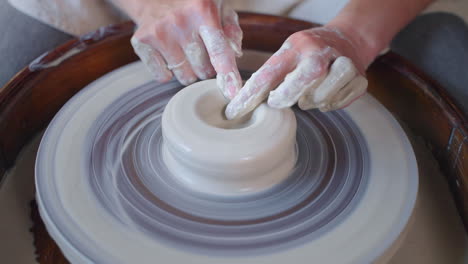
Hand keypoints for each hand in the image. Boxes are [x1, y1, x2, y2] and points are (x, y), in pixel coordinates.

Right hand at [130, 0, 242, 96]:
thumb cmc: (192, 8)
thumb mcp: (218, 9)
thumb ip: (231, 30)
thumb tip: (235, 54)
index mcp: (202, 9)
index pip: (218, 49)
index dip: (227, 72)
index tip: (232, 91)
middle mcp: (179, 21)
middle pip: (203, 70)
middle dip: (206, 67)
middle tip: (201, 51)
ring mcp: (159, 32)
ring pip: (185, 77)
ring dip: (189, 71)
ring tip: (184, 52)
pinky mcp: (142, 42)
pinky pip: (163, 77)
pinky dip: (168, 72)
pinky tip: (169, 54)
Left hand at [225, 26, 368, 119]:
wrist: (350, 40)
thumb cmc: (309, 52)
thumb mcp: (289, 53)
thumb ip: (272, 74)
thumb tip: (242, 101)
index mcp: (296, 46)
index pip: (268, 73)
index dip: (249, 95)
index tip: (233, 112)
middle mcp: (320, 52)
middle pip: (303, 80)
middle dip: (287, 96)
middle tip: (277, 101)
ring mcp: (343, 64)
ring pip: (320, 97)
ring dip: (310, 101)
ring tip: (310, 92)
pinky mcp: (360, 79)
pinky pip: (337, 103)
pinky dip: (328, 103)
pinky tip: (327, 92)